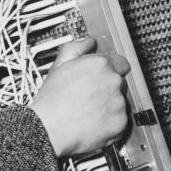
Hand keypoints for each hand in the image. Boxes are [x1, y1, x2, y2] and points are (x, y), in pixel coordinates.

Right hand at [31, 37, 129, 157]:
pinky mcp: (120, 122)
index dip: (109, 70)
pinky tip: (93, 122)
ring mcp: (119, 102)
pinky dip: (110, 123)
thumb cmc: (51, 100)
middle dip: (107, 88)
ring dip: (109, 105)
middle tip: (90, 95)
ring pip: (120, 102)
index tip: (102, 76)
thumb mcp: (59, 65)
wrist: (49, 128)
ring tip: (88, 110)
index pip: (120, 63)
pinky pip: (120, 121)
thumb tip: (88, 42)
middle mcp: (113, 81)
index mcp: (100, 64)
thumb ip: (76, 48)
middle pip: (119, 82)